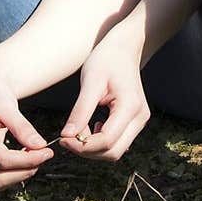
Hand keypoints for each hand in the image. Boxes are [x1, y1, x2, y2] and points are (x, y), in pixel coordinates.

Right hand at [0, 56, 53, 191]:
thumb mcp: (7, 104)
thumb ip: (21, 126)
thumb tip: (40, 146)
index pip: (2, 160)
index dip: (28, 160)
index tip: (48, 152)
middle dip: (24, 171)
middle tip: (44, 155)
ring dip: (20, 174)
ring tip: (37, 155)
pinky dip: (15, 171)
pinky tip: (27, 155)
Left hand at [56, 25, 150, 162]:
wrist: (124, 48)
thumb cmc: (106, 59)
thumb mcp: (90, 82)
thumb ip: (80, 111)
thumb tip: (67, 136)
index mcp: (130, 107)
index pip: (106, 141)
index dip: (82, 146)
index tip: (62, 139)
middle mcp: (139, 118)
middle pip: (113, 152)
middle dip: (87, 151)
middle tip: (67, 139)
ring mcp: (139, 121)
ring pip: (115, 151)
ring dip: (93, 148)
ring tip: (78, 129)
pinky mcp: (134, 122)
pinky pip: (117, 142)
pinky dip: (100, 142)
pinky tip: (89, 125)